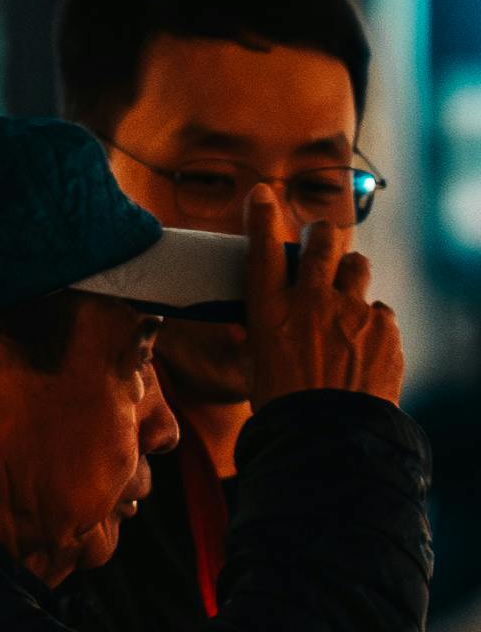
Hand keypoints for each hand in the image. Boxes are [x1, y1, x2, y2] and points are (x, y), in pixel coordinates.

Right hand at [237, 194, 402, 411]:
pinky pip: (380, 311)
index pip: (263, 248)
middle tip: (322, 238)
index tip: (262, 195)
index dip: (262, 215)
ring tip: (346, 296)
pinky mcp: (385, 328)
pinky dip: (371, 322)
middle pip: (322, 242)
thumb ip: (259, 338)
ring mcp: (353, 312)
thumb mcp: (259, 367)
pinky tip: (363, 346)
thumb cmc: (285, 408)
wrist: (330, 436)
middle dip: (322, 234)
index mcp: (269, 311)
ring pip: (358, 268)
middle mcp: (311, 301)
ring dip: (350, 276)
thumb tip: (245, 327)